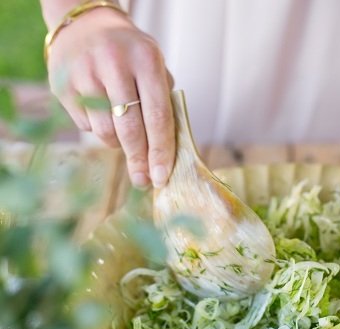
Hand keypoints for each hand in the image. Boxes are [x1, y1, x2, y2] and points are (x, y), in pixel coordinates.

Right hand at [47, 8, 174, 187]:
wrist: (85, 25)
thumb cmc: (131, 56)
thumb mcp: (155, 68)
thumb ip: (163, 105)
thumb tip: (165, 156)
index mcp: (145, 60)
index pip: (158, 117)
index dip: (160, 152)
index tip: (161, 178)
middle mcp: (114, 64)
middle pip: (130, 130)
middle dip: (139, 161)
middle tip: (143, 181)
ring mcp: (85, 73)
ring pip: (106, 133)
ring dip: (118, 144)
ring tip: (124, 132)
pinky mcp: (63, 85)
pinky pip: (87, 127)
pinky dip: (99, 129)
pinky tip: (102, 113)